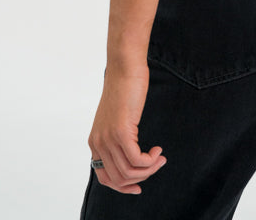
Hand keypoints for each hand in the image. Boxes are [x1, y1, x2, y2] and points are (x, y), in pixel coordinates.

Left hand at [87, 62, 165, 194]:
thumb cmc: (125, 89)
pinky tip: (158, 150)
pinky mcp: (121, 132)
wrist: (125, 68)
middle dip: (141, 178)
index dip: (124, 187)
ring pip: (129, 172)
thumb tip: (131, 156)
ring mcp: (108, 139)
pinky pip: (137, 160)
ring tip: (160, 157)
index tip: (139, 186)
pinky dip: (150, 160)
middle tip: (156, 165)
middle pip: (119, 179)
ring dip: (149, 169)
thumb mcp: (117, 118)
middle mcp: (98, 144)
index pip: (105, 178)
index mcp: (95, 142)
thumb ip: (118, 137)